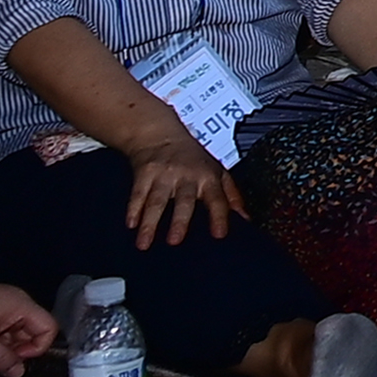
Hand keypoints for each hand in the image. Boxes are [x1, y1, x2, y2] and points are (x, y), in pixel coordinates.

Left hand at [0, 274, 55, 376]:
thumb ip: (2, 359)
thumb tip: (18, 373)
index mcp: (22, 306)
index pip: (49, 328)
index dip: (37, 348)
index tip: (15, 358)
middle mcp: (18, 304)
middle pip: (33, 332)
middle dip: (18, 349)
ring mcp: (5, 306)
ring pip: (17, 333)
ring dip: (5, 347)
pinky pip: (5, 329)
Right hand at [120, 131, 245, 245]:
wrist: (161, 134)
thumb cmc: (193, 158)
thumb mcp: (218, 171)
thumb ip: (231, 196)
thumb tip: (245, 219)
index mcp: (209, 177)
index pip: (217, 199)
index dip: (219, 217)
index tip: (219, 235)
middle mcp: (187, 176)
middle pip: (184, 200)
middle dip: (179, 221)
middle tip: (175, 241)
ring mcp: (164, 175)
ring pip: (157, 200)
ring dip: (150, 222)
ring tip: (144, 242)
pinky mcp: (144, 173)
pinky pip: (137, 194)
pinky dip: (133, 210)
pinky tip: (131, 225)